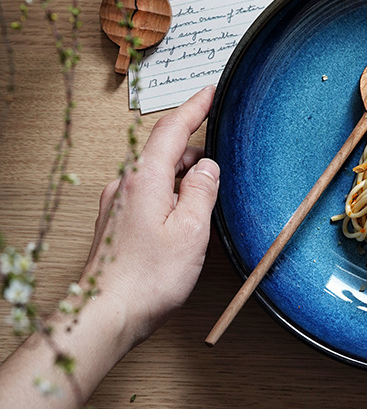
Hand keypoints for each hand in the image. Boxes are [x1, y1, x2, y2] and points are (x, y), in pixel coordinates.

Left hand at [0, 86, 219, 408]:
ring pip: (158, 173)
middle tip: (219, 153)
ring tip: (204, 194)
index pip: (172, 129)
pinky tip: (183, 214)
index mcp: (145, 179)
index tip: (211, 92)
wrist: (105, 316)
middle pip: (165, 149)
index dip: (194, 106)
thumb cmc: (146, 280)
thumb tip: (208, 168)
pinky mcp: (117, 221)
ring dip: (183, 175)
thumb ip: (203, 191)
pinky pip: (149, 192)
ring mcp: (119, 203)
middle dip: (194, 147)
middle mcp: (127, 185)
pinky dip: (171, 192)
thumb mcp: (191, 231)